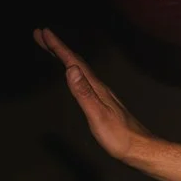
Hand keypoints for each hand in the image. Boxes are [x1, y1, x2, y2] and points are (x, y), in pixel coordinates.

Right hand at [37, 29, 154, 163]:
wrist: (140, 148)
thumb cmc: (119, 137)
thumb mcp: (97, 115)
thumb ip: (84, 93)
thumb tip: (71, 69)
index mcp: (96, 88)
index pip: (73, 62)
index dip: (57, 47)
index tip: (43, 32)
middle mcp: (99, 87)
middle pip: (76, 62)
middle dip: (57, 47)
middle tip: (40, 34)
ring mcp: (102, 94)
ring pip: (80, 70)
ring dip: (65, 57)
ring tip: (52, 49)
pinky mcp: (103, 102)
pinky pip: (84, 80)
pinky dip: (74, 71)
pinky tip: (74, 74)